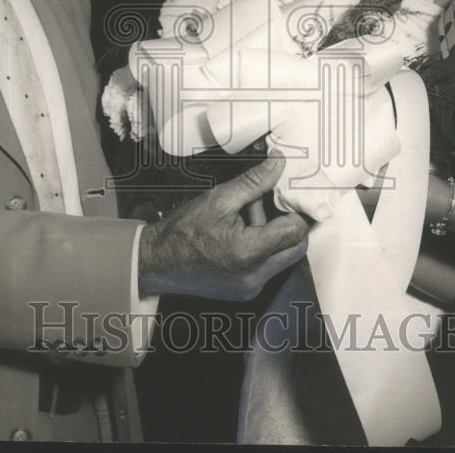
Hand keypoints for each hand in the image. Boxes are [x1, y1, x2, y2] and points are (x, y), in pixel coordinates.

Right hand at [138, 154, 309, 300]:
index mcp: (249, 252)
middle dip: (290, 223)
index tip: (289, 194)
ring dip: (275, 234)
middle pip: (296, 248)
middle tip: (273, 202)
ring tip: (248, 215)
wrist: (157, 262)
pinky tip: (242, 232)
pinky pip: (268, 267)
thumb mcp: (219, 198)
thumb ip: (254, 182)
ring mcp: (251, 287)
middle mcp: (255, 276)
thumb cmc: (184, 230)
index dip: (297, 209)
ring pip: (283, 257)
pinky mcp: (246, 291)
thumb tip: (279, 163)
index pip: (296, 231)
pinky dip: (263, 248)